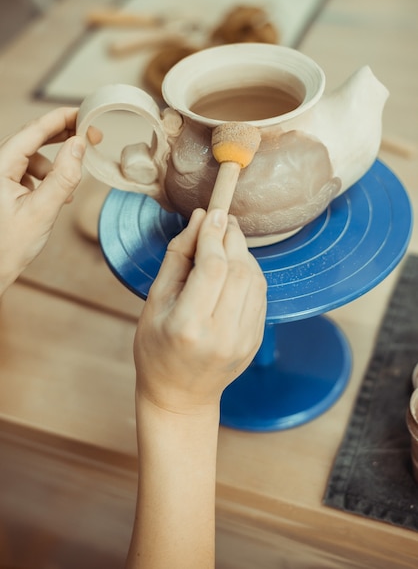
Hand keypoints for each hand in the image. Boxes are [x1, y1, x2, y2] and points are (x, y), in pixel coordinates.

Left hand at [0, 107, 99, 294]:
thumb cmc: (7, 247)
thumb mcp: (42, 210)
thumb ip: (63, 177)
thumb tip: (79, 146)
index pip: (33, 131)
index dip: (61, 119)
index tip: (83, 113)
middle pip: (32, 140)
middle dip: (62, 137)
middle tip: (89, 135)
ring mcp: (0, 177)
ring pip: (33, 157)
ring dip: (55, 166)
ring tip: (68, 187)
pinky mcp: (4, 188)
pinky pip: (29, 173)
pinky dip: (46, 179)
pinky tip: (56, 197)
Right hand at [133, 207, 266, 413]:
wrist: (180, 395)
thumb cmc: (156, 348)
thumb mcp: (155, 302)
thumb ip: (177, 258)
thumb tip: (198, 220)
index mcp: (189, 326)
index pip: (212, 268)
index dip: (214, 235)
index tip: (212, 213)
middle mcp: (222, 334)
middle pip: (239, 270)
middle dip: (232, 238)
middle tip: (222, 220)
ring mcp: (244, 340)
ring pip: (254, 280)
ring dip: (243, 253)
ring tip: (227, 240)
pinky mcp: (256, 340)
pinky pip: (260, 295)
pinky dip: (250, 272)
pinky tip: (236, 264)